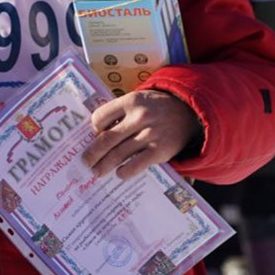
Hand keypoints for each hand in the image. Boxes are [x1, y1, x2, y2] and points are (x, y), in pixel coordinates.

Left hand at [81, 90, 200, 179]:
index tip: (93, 137)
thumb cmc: (156, 108)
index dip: (93, 129)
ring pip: (119, 154)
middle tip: (85, 162)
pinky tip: (119, 174)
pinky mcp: (160, 151)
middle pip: (107, 139)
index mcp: (130, 102)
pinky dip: (124, 171)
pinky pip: (136, 165)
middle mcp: (139, 117)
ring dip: (104, 166)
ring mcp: (150, 135)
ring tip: (97, 172)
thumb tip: (96, 134)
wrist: (189, 113)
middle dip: (92, 154)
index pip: (100, 117)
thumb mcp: (138, 101)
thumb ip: (119, 113)